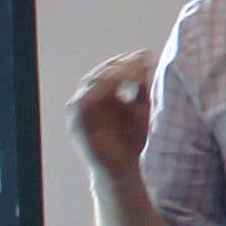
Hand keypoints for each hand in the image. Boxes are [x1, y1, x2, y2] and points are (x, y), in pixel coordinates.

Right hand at [67, 51, 155, 179]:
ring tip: (131, 69)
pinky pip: (82, 103)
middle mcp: (87, 102)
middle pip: (99, 74)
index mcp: (101, 97)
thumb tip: (149, 59)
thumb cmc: (134, 140)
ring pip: (89, 84)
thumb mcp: (143, 109)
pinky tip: (117, 83)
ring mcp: (79, 114)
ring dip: (110, 74)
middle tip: (140, 59)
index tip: (146, 54)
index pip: (109, 71)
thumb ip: (144, 87)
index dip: (126, 61)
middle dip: (120, 65)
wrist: (125, 171)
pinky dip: (98, 90)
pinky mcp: (76, 126)